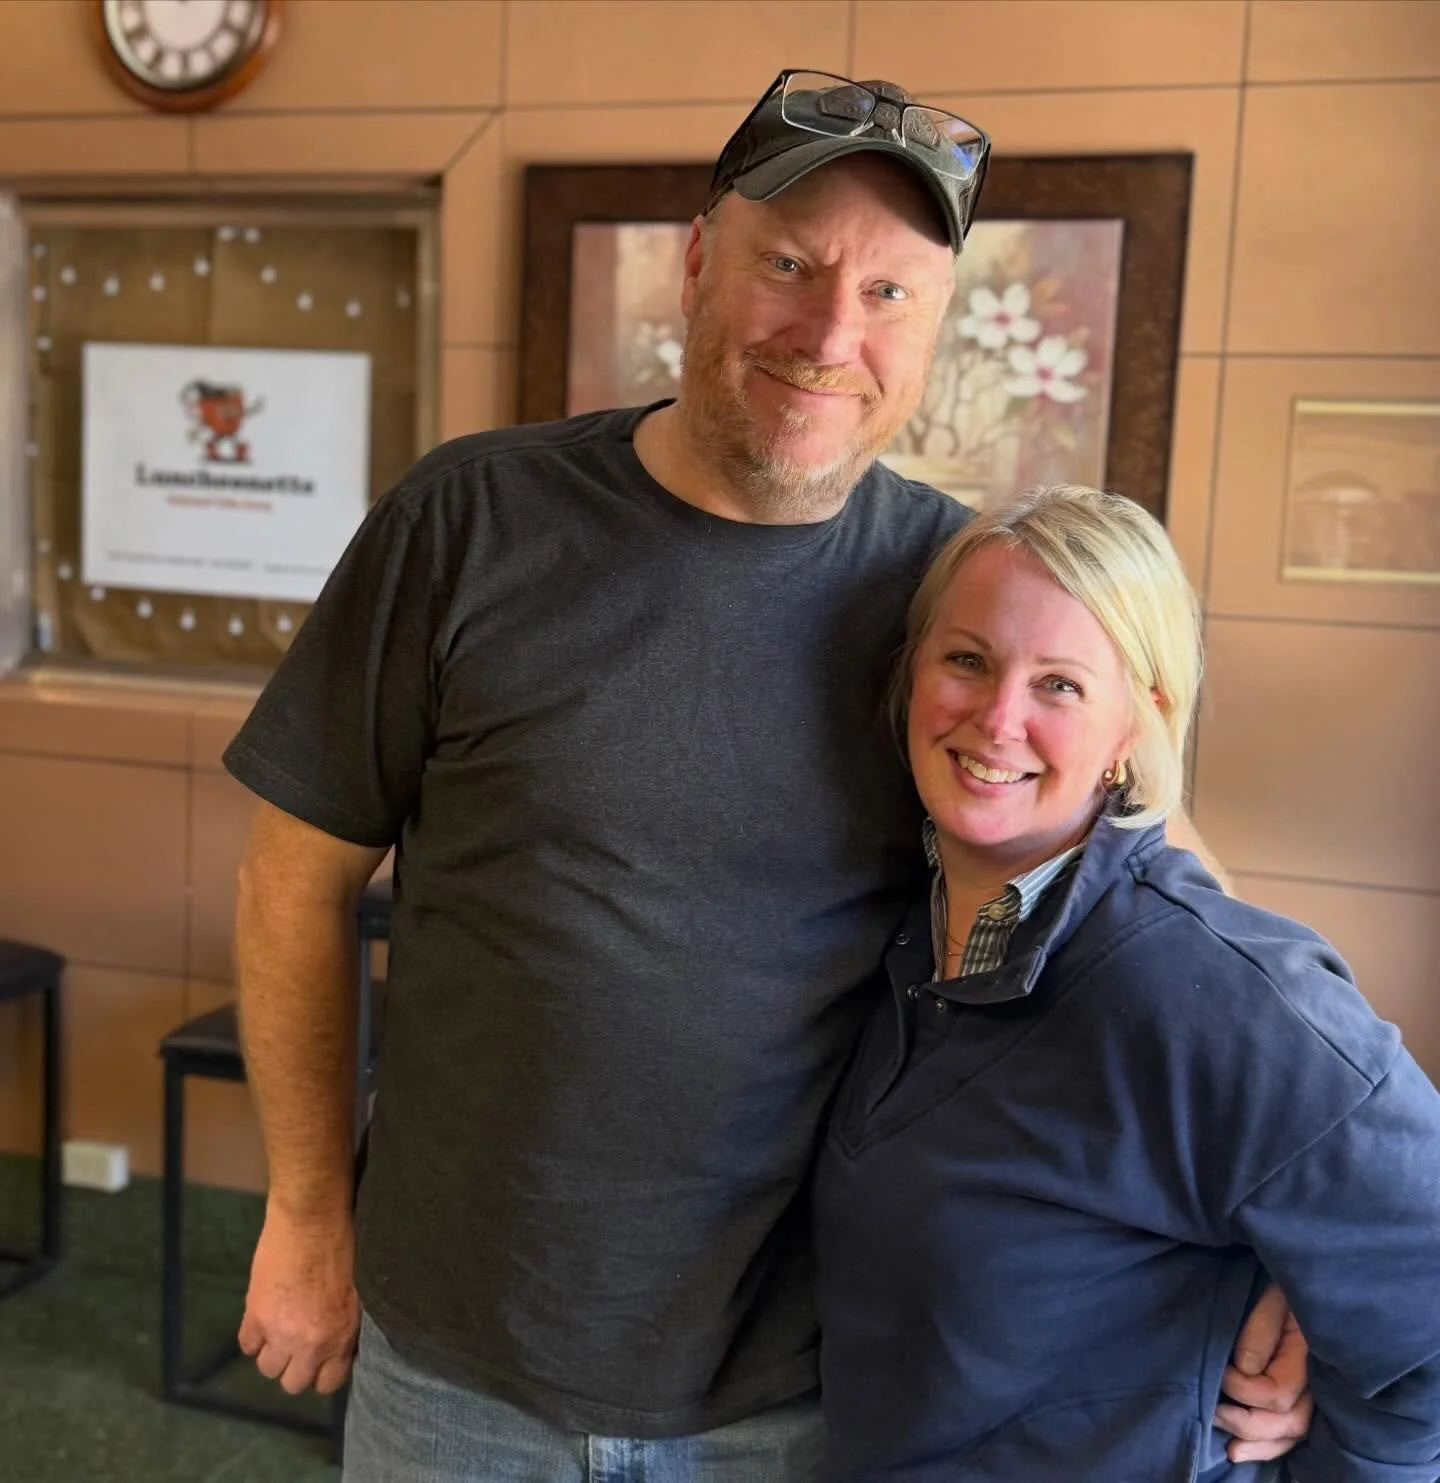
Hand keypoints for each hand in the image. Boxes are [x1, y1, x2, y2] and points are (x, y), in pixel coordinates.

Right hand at [237, 1204, 358, 1394]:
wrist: (313, 1219)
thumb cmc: (346, 1246)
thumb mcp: (359, 1294)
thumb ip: (346, 1327)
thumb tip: (337, 1347)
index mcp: (340, 1336)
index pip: (327, 1384)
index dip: (321, 1372)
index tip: (321, 1359)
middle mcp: (310, 1343)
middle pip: (293, 1383)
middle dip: (295, 1367)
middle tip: (297, 1345)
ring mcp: (279, 1331)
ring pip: (267, 1368)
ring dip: (273, 1353)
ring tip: (279, 1330)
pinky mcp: (255, 1314)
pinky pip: (247, 1345)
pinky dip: (253, 1336)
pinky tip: (263, 1319)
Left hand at [1216, 1282, 1313, 1462]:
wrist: (1302, 1279)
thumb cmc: (1284, 1284)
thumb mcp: (1273, 1296)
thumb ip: (1261, 1331)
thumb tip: (1245, 1368)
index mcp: (1309, 1356)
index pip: (1279, 1394)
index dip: (1244, 1389)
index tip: (1221, 1370)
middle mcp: (1318, 1382)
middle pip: (1289, 1423)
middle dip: (1248, 1424)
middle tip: (1214, 1412)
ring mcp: (1315, 1392)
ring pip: (1293, 1435)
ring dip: (1259, 1445)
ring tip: (1230, 1450)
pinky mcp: (1304, 1395)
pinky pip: (1293, 1432)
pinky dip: (1270, 1446)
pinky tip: (1244, 1450)